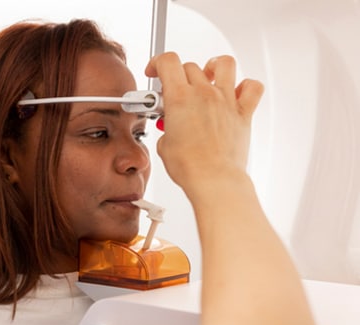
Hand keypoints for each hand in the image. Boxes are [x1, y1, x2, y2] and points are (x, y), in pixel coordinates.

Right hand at [145, 53, 263, 193]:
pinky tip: (235, 92)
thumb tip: (172, 130)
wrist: (213, 179)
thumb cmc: (190, 166)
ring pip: (224, 64)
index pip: (168, 62)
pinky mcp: (243, 113)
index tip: (155, 72)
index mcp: (180, 98)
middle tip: (174, 93)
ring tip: (207, 76)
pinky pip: (252, 88)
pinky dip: (245, 86)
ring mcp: (226, 101)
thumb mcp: (164, 144)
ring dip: (213, 66)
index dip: (157, 62)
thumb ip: (167, 129)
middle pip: (190, 66)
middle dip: (178, 76)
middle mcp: (204, 94)